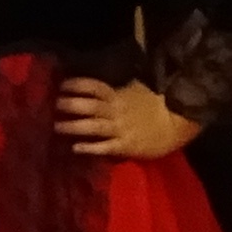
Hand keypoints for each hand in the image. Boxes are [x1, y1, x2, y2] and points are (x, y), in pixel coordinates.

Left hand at [56, 77, 199, 164]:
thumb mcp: (137, 89)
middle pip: (90, 105)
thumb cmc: (155, 106)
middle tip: (55, 104)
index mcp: (119, 95)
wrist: (176, 124)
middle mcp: (117, 111)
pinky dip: (90, 147)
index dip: (78, 85)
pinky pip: (105, 146)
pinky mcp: (125, 146)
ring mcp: (120, 129)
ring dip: (74, 126)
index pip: (95, 87)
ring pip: (94, 126)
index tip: (62, 85)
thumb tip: (103, 83)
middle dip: (71, 104)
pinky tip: (76, 148)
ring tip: (57, 127)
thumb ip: (120, 87)